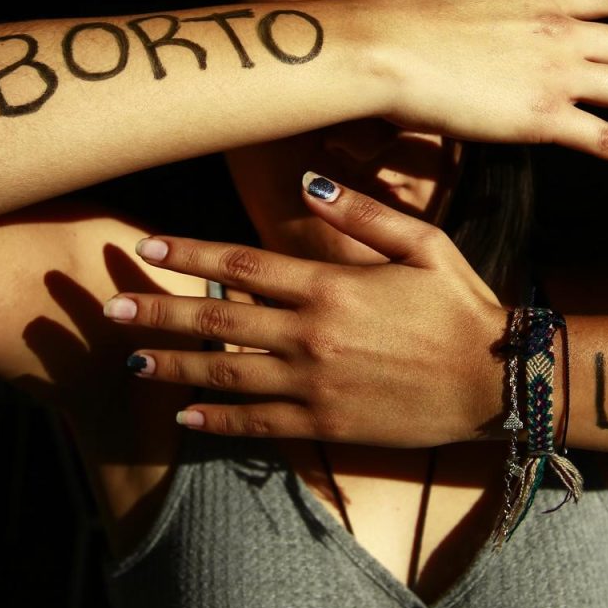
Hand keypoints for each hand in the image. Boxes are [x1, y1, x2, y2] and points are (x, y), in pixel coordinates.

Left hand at [103, 174, 509, 445]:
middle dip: (158, 313)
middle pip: (216, 320)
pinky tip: (183, 417)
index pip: (240, 263)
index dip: (187, 254)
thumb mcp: (424, 244)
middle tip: (108, 310)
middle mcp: (310, 335)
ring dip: (172, 366)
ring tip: (131, 360)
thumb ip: (363, 212)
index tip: (145, 246)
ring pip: (224, 375)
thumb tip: (309, 181)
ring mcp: (314, 384)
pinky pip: (258, 426)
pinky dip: (217, 422)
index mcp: (329, 285)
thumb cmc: (462, 305)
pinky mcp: (326, 424)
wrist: (498, 380)